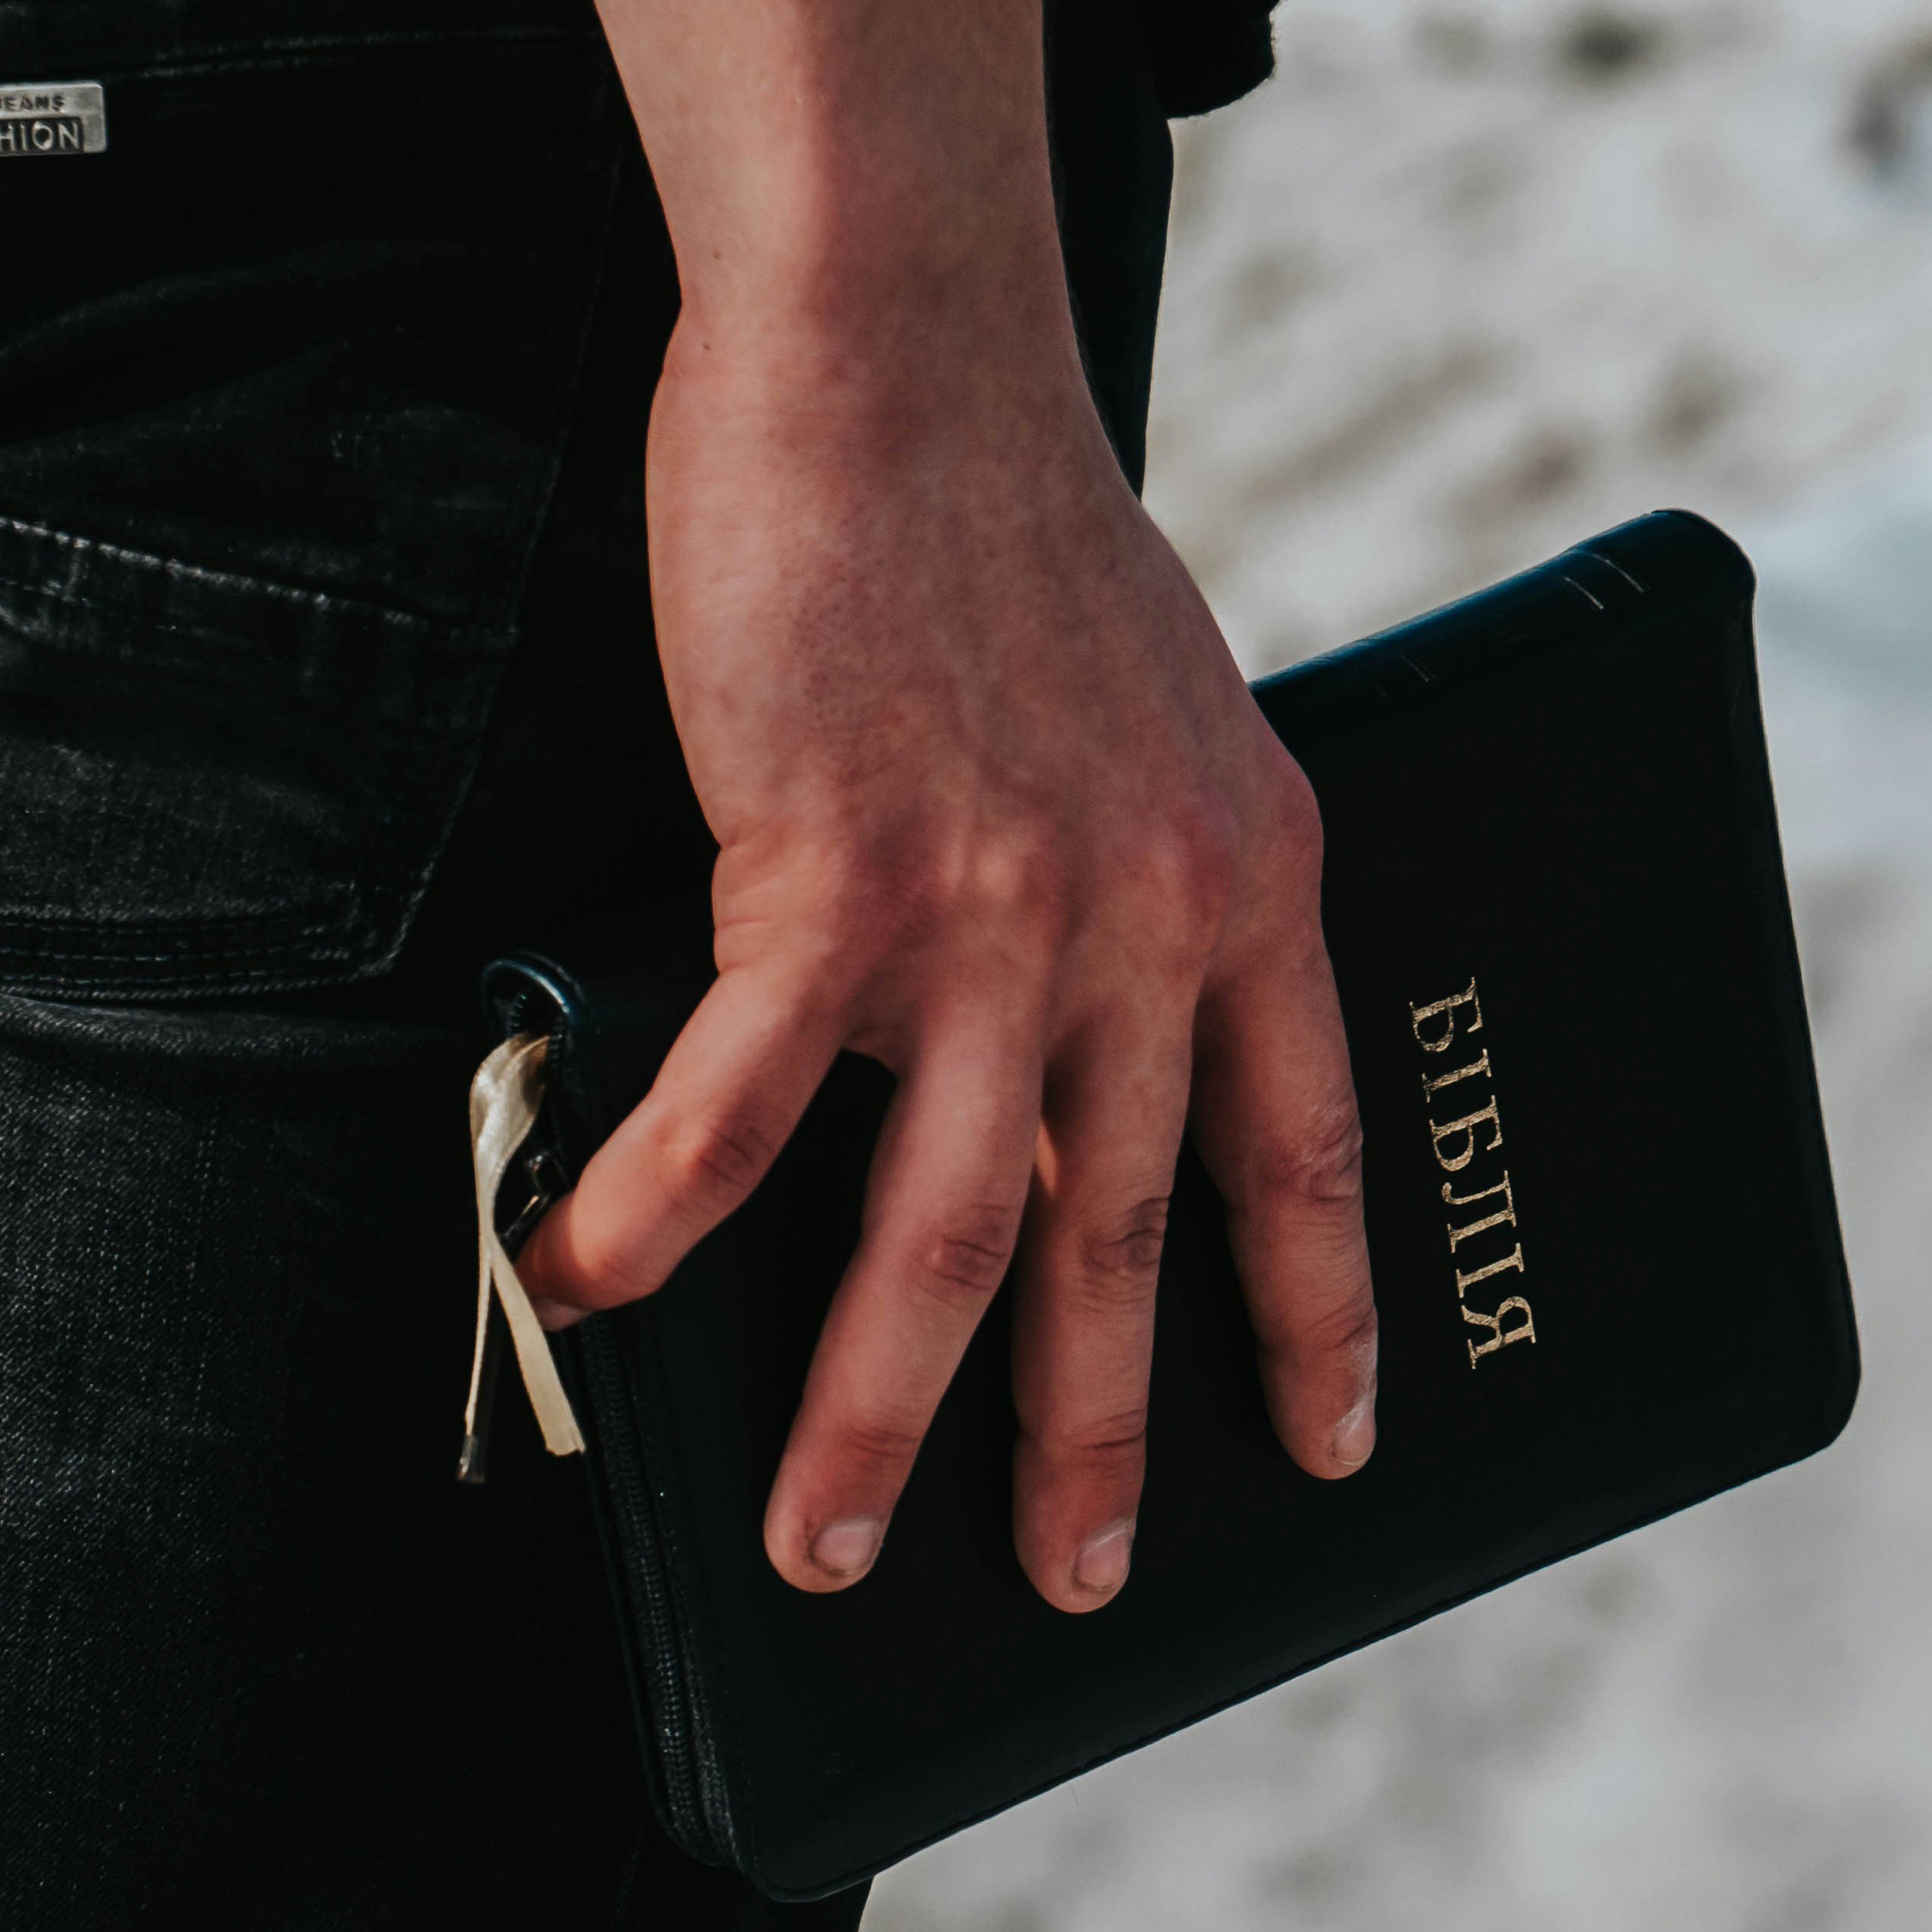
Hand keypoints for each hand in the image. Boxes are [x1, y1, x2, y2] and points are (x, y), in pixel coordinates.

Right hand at [518, 315, 1378, 1609]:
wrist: (906, 353)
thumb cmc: (1007, 523)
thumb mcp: (1156, 714)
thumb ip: (1135, 883)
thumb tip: (1064, 1039)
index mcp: (1245, 878)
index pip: (1303, 1144)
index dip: (1316, 1310)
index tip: (1336, 1442)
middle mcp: (1144, 920)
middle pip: (1119, 1237)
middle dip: (1090, 1437)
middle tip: (1077, 1578)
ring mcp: (994, 910)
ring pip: (943, 1225)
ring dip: (876, 1410)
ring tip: (828, 1540)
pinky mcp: (830, 872)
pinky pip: (739, 1098)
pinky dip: (660, 1211)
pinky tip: (596, 1291)